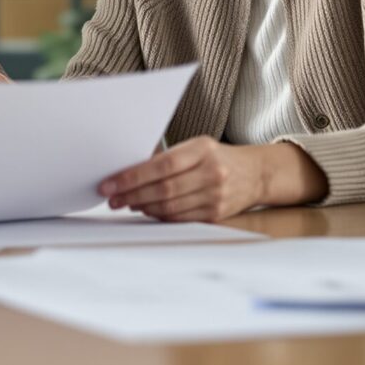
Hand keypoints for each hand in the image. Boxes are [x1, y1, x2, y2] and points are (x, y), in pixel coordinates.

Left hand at [98, 138, 270, 221]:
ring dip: (142, 206)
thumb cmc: (217, 157)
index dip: (132, 177)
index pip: (162, 165)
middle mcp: (211, 173)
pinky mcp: (216, 214)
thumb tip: (129, 171)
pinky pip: (180, 218)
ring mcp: (215, 195)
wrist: (255, 173)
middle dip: (131, 194)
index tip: (110, 183)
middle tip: (112, 198)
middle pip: (163, 188)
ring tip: (126, 203)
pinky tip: (146, 210)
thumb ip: (168, 157)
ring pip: (170, 206)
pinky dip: (159, 215)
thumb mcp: (196, 147)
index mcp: (202, 150)